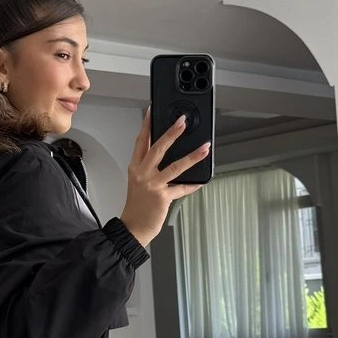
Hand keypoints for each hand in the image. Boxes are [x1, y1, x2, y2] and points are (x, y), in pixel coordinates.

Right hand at [120, 106, 209, 249]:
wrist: (133, 227)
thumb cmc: (137, 205)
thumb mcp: (138, 181)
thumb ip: (149, 166)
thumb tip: (166, 152)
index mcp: (136, 167)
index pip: (141, 141)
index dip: (146, 125)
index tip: (151, 110)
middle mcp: (143, 174)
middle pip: (157, 148)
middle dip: (171, 133)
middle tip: (182, 121)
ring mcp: (153, 185)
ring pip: (175, 166)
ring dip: (192, 156)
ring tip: (205, 148)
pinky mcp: (162, 197)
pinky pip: (181, 188)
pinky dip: (192, 185)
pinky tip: (201, 182)